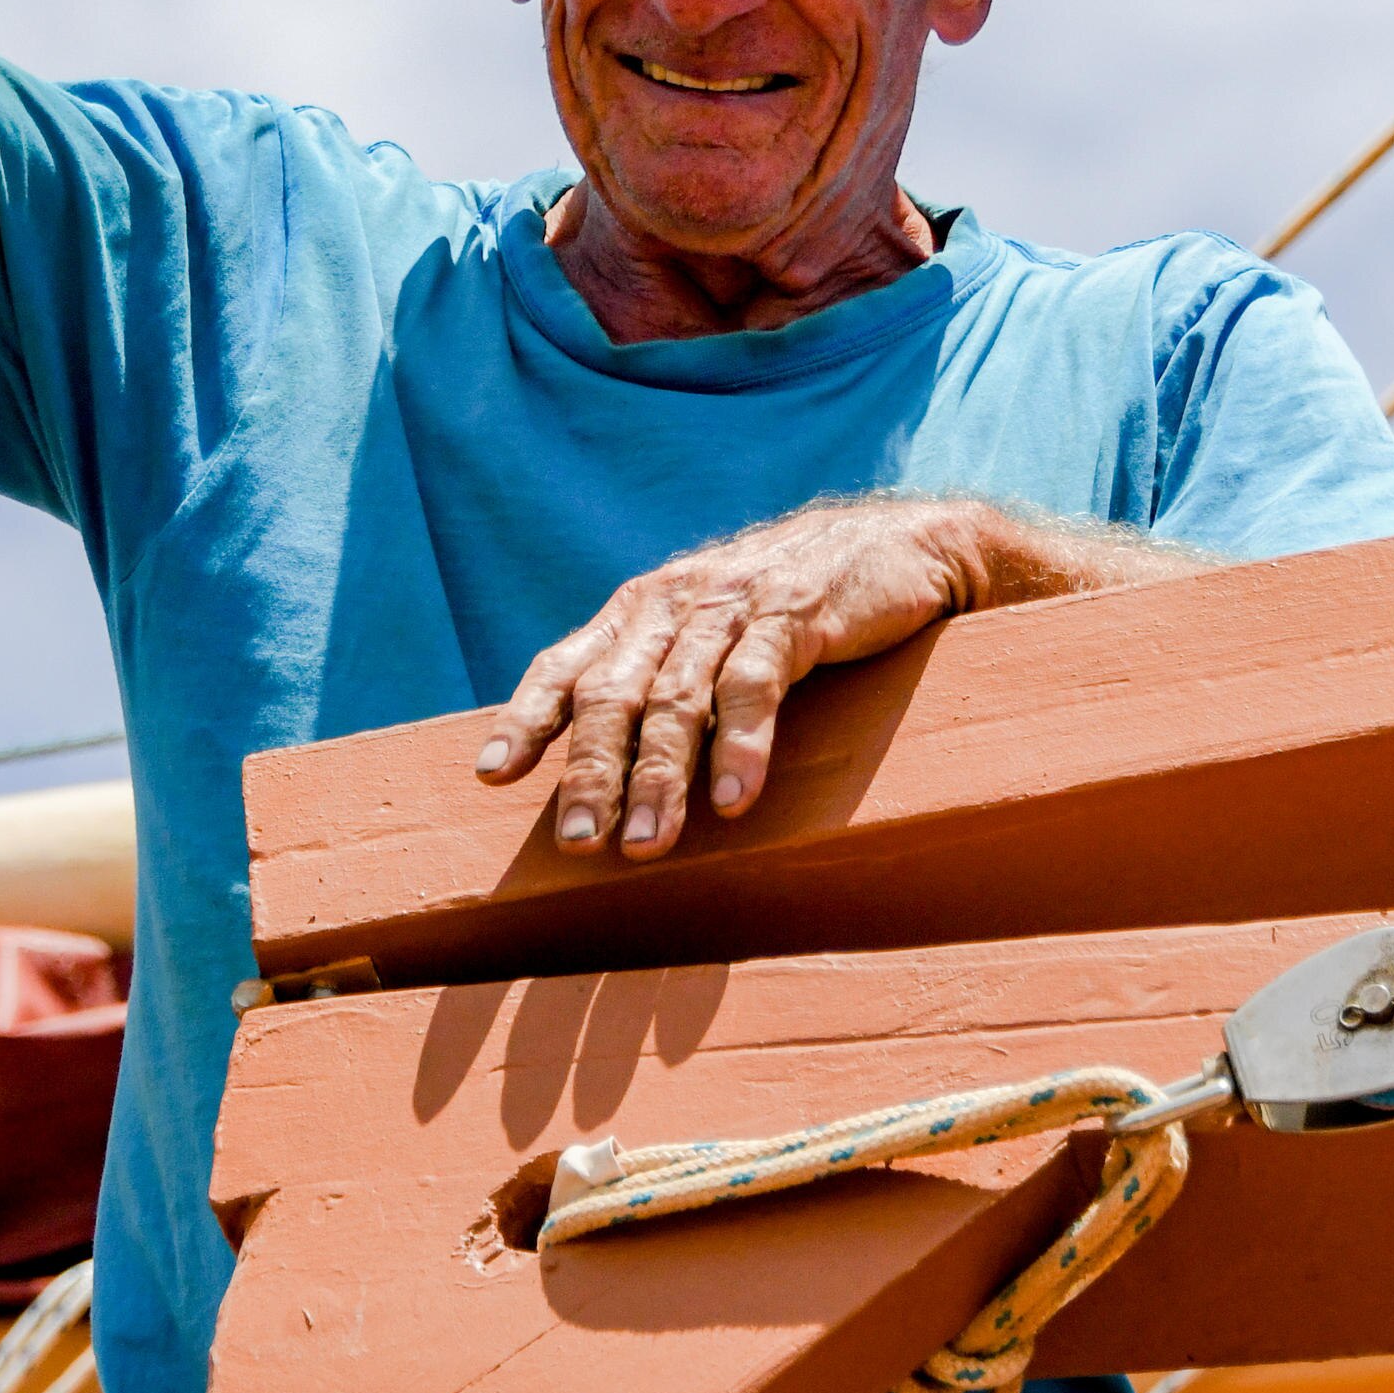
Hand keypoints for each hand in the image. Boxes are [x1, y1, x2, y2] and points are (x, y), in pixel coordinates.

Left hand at [474, 495, 1193, 858]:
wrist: (901, 544)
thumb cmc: (796, 602)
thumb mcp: (712, 630)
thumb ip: (659, 676)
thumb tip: (598, 765)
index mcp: (643, 610)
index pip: (567, 665)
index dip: (527, 720)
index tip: (492, 777)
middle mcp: (676, 603)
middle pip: (614, 695)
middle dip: (592, 774)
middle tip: (579, 844)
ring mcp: (733, 606)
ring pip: (679, 698)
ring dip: (660, 778)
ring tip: (646, 848)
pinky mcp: (795, 613)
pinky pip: (757, 685)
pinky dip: (742, 745)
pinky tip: (733, 799)